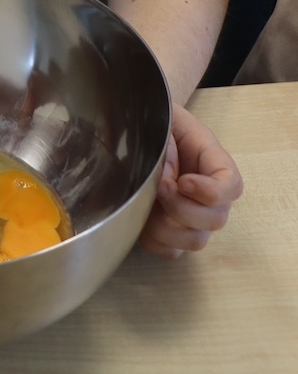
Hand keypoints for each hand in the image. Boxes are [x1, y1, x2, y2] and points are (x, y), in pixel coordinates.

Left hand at [139, 104, 242, 256]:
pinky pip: (170, 251)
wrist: (143, 132)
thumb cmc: (159, 123)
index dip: (210, 191)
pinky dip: (154, 238)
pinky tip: (142, 216)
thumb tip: (165, 177)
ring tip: (147, 201)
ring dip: (166, 226)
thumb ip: (166, 145)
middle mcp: (212, 199)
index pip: (231, 187)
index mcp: (216, 165)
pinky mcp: (173, 235)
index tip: (183, 181)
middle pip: (215, 220)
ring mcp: (194, 220)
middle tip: (158, 186)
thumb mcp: (164, 122)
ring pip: (194, 241)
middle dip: (182, 208)